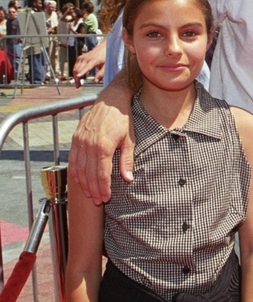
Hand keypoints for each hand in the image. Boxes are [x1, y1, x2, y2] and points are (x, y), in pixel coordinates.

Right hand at [69, 86, 134, 203]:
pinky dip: (75, 171)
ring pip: (79, 168)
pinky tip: (80, 180)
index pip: (101, 174)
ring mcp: (80, 141)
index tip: (105, 198)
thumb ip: (127, 160)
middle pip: (89, 174)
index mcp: (103, 147)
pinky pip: (73, 159)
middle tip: (97, 201)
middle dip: (93, 189)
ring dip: (83, 183)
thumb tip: (128, 179)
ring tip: (89, 194)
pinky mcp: (75, 137)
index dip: (103, 188)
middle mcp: (89, 145)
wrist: (112, 101)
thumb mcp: (130, 140)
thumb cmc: (123, 120)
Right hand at [73, 44, 106, 84]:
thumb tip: (96, 81)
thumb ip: (101, 74)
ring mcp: (82, 57)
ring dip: (75, 76)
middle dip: (77, 78)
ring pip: (75, 68)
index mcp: (94, 60)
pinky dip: (75, 72)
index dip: (82, 72)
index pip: (86, 67)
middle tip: (78, 86)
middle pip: (78, 69)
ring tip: (78, 83)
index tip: (78, 77)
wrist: (103, 48)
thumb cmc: (105, 57)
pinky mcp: (80, 57)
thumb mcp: (106, 66)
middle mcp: (86, 58)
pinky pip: (75, 66)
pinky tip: (77, 77)